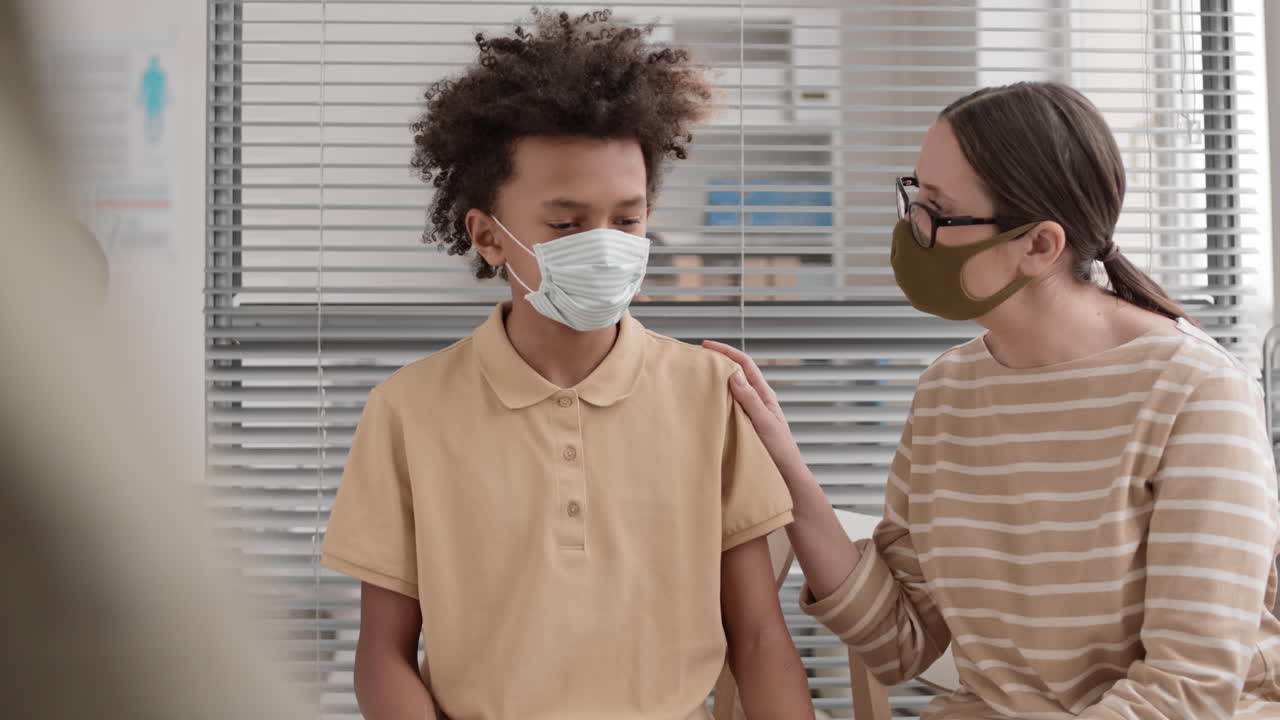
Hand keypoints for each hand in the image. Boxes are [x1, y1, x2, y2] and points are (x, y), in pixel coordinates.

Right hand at [702, 340, 806, 478]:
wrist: (786, 476)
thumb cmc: (780, 451)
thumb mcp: (764, 422)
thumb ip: (750, 399)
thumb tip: (733, 373)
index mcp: (764, 395)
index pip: (745, 364)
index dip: (726, 352)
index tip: (706, 346)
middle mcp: (757, 400)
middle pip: (737, 373)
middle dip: (718, 361)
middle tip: (697, 357)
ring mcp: (750, 412)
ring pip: (731, 389)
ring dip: (716, 379)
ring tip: (697, 376)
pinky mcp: (744, 425)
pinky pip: (728, 406)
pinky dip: (717, 398)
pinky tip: (705, 402)